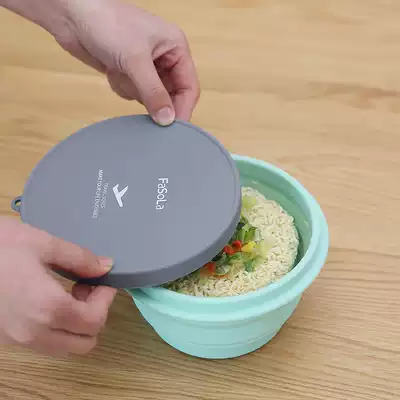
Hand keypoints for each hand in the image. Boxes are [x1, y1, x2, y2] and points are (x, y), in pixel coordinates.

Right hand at [0, 217, 115, 356]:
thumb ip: (80, 258)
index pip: (95, 320)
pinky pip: (45, 344)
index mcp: (48, 307)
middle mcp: (34, 332)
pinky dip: (58, 329)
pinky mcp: (7, 339)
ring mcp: (19, 340)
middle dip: (95, 316)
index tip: (102, 281)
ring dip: (78, 325)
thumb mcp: (43, 243)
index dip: (106, 299)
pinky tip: (50, 301)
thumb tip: (105, 266)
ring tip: (70, 294)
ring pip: (65, 348)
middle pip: (84, 343)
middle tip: (88, 289)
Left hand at [57, 0, 199, 124]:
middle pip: (171, 95)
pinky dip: (122, 86)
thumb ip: (154, 93)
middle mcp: (165, 58)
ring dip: (134, 90)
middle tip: (144, 107)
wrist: (71, 15)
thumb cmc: (107, 23)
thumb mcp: (135, 60)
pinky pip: (133, 94)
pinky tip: (112, 70)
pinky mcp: (129, 72)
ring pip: (150, 97)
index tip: (174, 128)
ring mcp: (146, 66)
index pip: (189, 87)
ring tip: (120, 71)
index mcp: (176, 47)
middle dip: (154, 99)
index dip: (182, 108)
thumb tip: (167, 120)